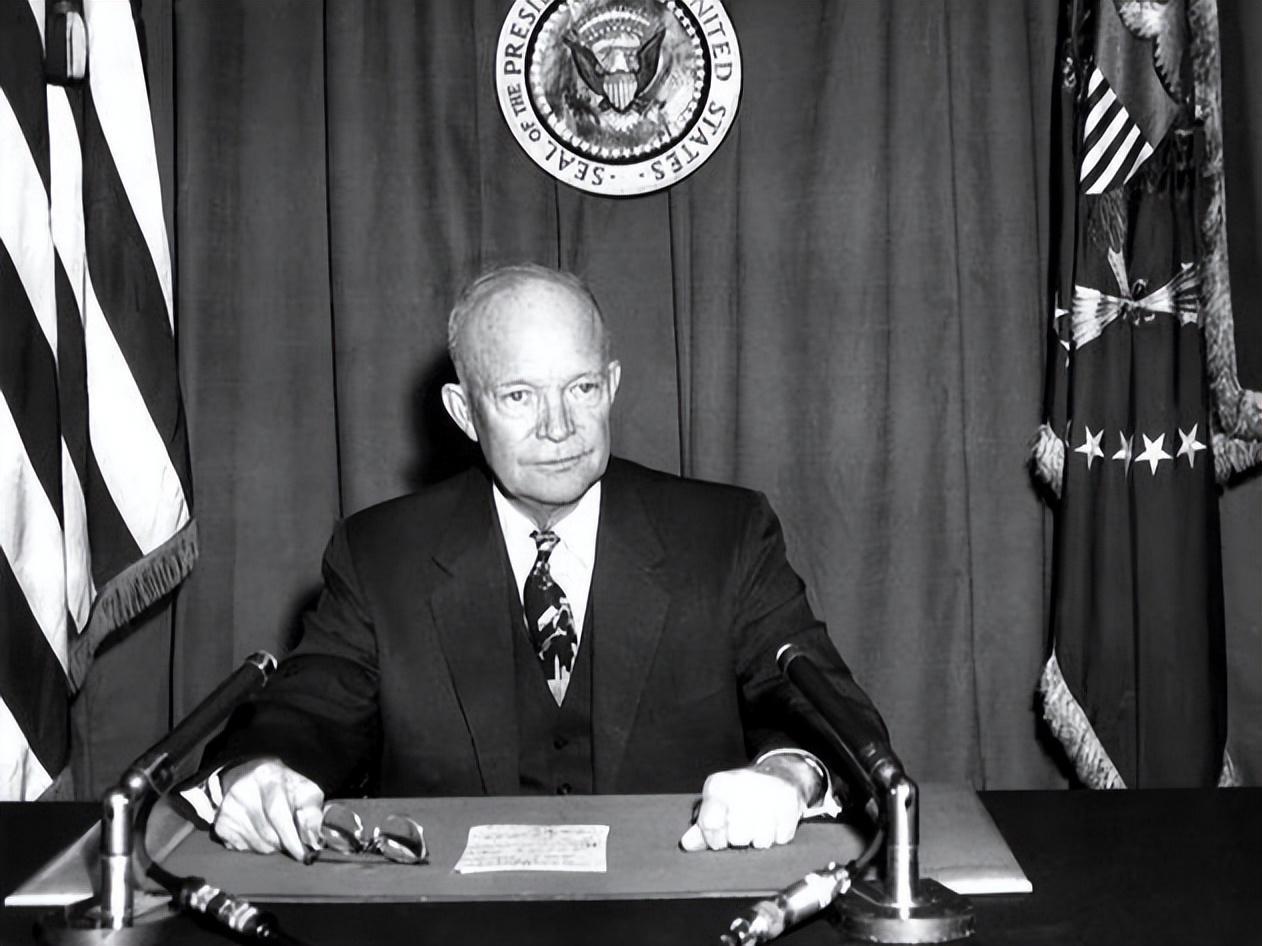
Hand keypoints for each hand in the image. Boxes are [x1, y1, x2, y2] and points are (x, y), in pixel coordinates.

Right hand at [212, 757, 324, 860]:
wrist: (249, 777)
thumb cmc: (284, 788)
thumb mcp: (304, 791)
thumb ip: (313, 813)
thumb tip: (313, 839)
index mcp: (267, 777)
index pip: (277, 813)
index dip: (290, 837)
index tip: (302, 854)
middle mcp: (242, 791)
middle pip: (268, 834)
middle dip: (285, 843)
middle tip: (293, 841)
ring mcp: (229, 809)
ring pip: (257, 845)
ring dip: (272, 847)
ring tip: (276, 832)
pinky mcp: (221, 825)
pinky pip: (243, 849)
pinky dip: (256, 847)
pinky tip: (259, 832)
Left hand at [678, 765, 805, 851]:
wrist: (778, 774)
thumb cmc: (741, 795)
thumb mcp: (717, 803)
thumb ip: (703, 825)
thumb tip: (688, 844)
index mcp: (718, 785)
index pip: (710, 826)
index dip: (715, 839)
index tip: (721, 836)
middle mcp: (741, 785)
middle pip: (737, 838)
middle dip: (740, 839)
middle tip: (744, 828)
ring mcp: (767, 792)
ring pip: (761, 841)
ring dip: (760, 839)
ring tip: (760, 824)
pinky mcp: (789, 801)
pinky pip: (781, 838)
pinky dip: (778, 836)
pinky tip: (775, 822)